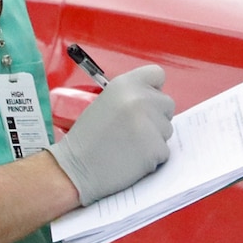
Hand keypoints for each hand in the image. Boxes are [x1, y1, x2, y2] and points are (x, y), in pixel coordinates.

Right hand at [49, 64, 174, 204]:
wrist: (75, 168)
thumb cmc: (87, 139)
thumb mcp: (105, 102)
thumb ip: (130, 96)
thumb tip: (154, 102)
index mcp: (125, 84)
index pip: (157, 74)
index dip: (153, 90)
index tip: (145, 102)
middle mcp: (140, 99)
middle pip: (167, 104)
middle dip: (156, 117)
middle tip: (133, 130)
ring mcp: (150, 123)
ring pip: (167, 129)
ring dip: (153, 139)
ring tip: (128, 146)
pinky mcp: (155, 148)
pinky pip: (164, 151)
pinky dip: (152, 158)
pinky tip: (131, 159)